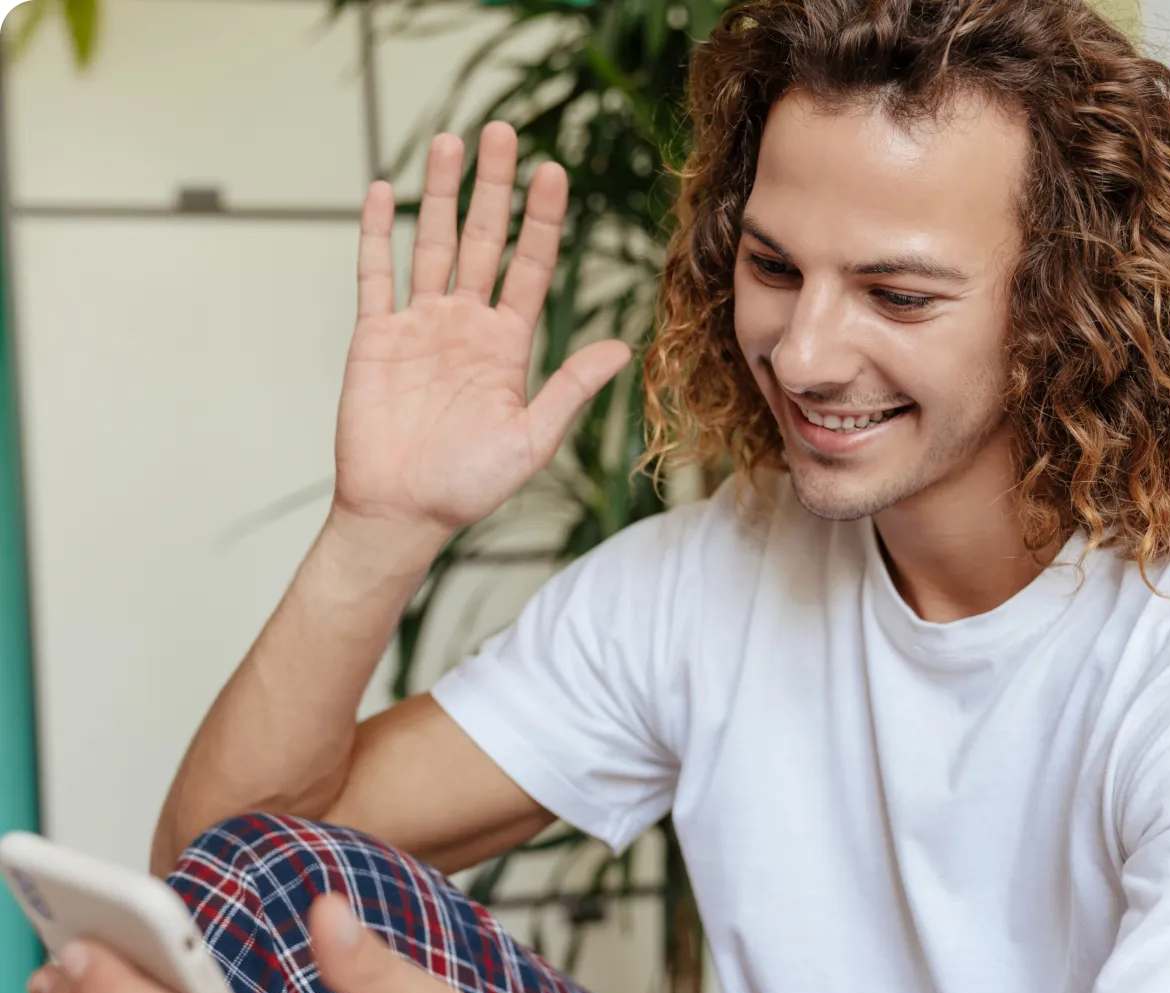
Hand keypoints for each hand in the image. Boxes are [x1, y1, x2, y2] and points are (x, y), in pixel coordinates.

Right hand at [332, 123, 631, 538]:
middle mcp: (466, 325)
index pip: (530, 267)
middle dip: (494, 187)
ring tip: (451, 142)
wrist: (402, 512)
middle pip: (483, 240)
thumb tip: (623, 348)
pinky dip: (376, 233)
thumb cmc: (467, 486)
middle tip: (503, 131)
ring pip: (432, 244)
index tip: (554, 171)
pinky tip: (382, 191)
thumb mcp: (532, 440)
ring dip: (441, 194)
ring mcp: (419, 326)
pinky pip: (374, 275)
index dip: (542, 220)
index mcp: (507, 345)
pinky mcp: (374, 337)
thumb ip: (570, 389)